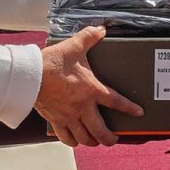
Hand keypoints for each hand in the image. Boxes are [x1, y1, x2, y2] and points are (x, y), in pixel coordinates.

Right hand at [35, 26, 143, 146]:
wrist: (31, 75)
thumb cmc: (54, 62)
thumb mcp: (75, 46)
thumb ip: (89, 36)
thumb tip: (101, 28)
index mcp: (91, 90)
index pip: (116, 101)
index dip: (129, 109)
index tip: (139, 113)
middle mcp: (82, 107)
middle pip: (100, 130)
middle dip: (109, 138)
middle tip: (113, 140)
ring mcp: (68, 116)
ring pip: (83, 137)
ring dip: (91, 141)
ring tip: (95, 141)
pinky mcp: (55, 119)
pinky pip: (65, 136)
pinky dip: (71, 141)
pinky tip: (74, 141)